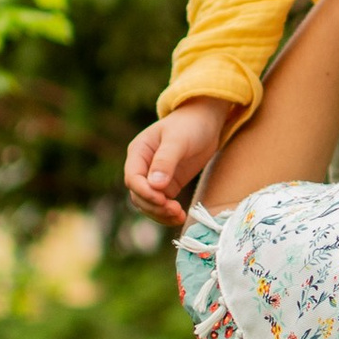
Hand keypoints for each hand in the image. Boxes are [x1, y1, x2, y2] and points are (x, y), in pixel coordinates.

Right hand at [123, 97, 237, 229]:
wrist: (205, 122)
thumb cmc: (190, 125)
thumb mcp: (178, 140)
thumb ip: (166, 161)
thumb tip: (155, 185)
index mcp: (138, 152)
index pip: (133, 178)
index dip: (145, 192)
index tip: (162, 199)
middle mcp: (142, 167)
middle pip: (138, 194)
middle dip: (154, 205)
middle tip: (175, 210)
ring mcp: (154, 178)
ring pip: (148, 203)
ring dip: (160, 213)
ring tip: (179, 216)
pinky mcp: (168, 185)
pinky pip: (161, 204)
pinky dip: (168, 213)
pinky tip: (180, 216)